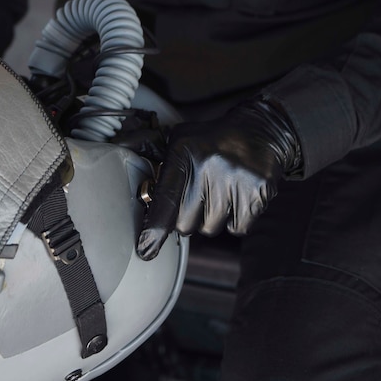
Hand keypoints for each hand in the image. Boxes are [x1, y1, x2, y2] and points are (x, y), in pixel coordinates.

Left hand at [136, 99, 301, 260]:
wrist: (261, 132)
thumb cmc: (211, 140)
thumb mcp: (179, 138)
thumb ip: (147, 146)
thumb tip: (118, 145)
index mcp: (184, 152)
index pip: (165, 199)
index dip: (155, 228)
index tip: (146, 248)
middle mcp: (208, 167)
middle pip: (185, 223)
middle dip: (187, 217)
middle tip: (198, 195)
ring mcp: (234, 181)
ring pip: (210, 228)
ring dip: (211, 218)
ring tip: (219, 192)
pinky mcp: (256, 194)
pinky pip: (235, 229)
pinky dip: (234, 220)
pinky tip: (236, 197)